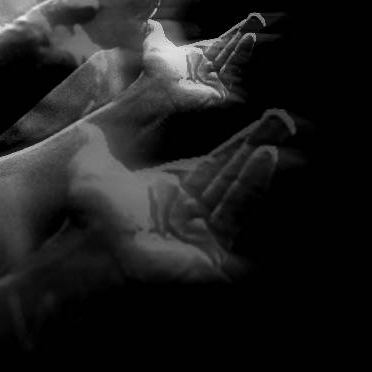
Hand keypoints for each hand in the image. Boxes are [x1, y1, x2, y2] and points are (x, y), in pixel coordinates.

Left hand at [58, 109, 295, 283]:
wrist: (90, 248)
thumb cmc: (94, 217)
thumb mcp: (93, 172)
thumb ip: (95, 149)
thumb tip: (86, 131)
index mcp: (179, 191)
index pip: (218, 162)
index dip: (242, 142)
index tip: (268, 119)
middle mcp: (197, 210)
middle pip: (233, 173)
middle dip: (258, 147)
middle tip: (285, 120)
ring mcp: (205, 232)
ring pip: (237, 193)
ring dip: (255, 169)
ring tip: (271, 144)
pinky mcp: (212, 252)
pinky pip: (234, 213)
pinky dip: (250, 189)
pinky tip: (265, 159)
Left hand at [93, 13, 274, 156]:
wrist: (153, 88)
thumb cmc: (153, 70)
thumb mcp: (155, 45)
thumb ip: (155, 33)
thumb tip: (150, 23)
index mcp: (198, 57)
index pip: (221, 42)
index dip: (235, 32)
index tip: (250, 20)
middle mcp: (208, 68)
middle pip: (230, 49)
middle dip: (244, 35)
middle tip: (260, 20)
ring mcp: (214, 80)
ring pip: (232, 59)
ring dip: (243, 46)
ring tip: (252, 33)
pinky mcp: (218, 92)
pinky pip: (231, 73)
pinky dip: (239, 59)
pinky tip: (246, 44)